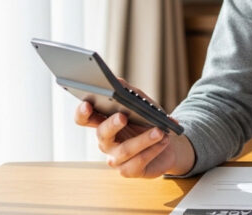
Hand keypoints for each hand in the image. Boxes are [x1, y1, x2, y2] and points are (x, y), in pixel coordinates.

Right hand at [74, 80, 194, 178]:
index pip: (85, 118)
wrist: (169, 143)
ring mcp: (115, 158)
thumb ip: (129, 92)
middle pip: (102, 134)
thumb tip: (117, 81)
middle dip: (112, 124)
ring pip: (124, 150)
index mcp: (103, 122)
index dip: (82, 113)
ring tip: (159, 131)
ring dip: (143, 139)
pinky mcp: (129, 171)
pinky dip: (152, 150)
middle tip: (123, 116)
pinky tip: (163, 141)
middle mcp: (106, 142)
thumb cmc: (149, 121)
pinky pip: (138, 162)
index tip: (87, 104)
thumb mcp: (142, 103)